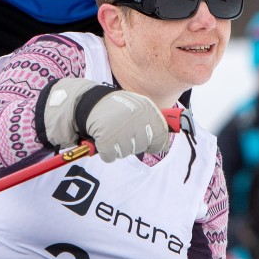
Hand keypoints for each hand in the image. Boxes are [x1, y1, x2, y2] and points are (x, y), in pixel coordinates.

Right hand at [42, 78, 173, 161]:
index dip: (154, 142)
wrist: (86, 103)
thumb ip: (152, 119)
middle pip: (141, 146)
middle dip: (131, 143)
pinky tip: (101, 137)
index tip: (148, 141)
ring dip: (117, 146)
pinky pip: (110, 155)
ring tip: (109, 131)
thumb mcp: (135, 107)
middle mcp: (138, 118)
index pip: (161, 136)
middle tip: (121, 132)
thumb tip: (172, 132)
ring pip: (126, 152)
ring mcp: (124, 129)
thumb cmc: (113, 109)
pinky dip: (104, 150)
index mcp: (147, 109)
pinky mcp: (108, 139)